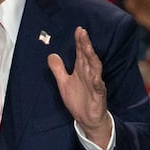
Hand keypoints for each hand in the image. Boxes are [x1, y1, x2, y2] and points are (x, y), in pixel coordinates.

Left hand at [48, 27, 112, 144]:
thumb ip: (58, 69)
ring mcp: (95, 83)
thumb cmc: (79, 100)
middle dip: (85, 45)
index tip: (78, 30)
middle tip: (82, 32)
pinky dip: (97, 81)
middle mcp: (89, 74)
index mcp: (82, 70)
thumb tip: (51, 55)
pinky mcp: (99, 95)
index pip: (81, 53)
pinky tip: (96, 77)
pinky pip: (99, 87)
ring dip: (91, 57)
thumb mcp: (63, 83)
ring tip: (88, 47)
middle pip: (87, 56)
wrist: (88, 119)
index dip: (80, 41)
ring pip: (95, 68)